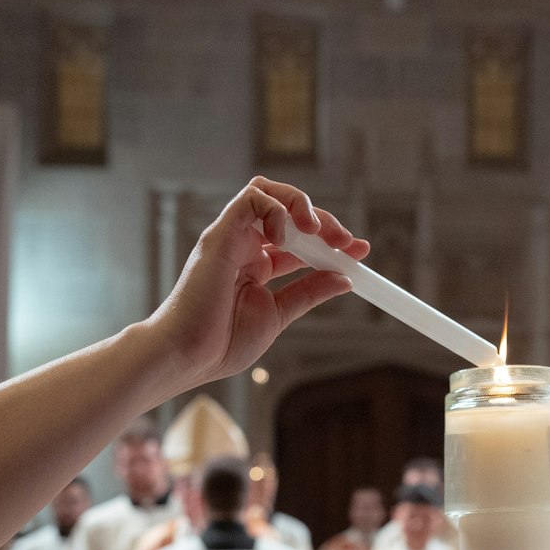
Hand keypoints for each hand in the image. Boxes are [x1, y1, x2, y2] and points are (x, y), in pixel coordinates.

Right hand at [150, 176, 369, 387]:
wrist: (189, 356)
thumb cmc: (221, 343)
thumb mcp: (277, 315)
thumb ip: (308, 292)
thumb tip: (343, 278)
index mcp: (256, 266)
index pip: (300, 240)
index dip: (331, 240)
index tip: (360, 251)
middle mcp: (244, 246)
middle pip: (288, 211)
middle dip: (324, 221)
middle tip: (347, 241)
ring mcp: (231, 238)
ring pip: (267, 192)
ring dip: (301, 204)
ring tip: (319, 231)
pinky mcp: (219, 235)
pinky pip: (251, 199)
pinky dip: (276, 209)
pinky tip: (287, 237)